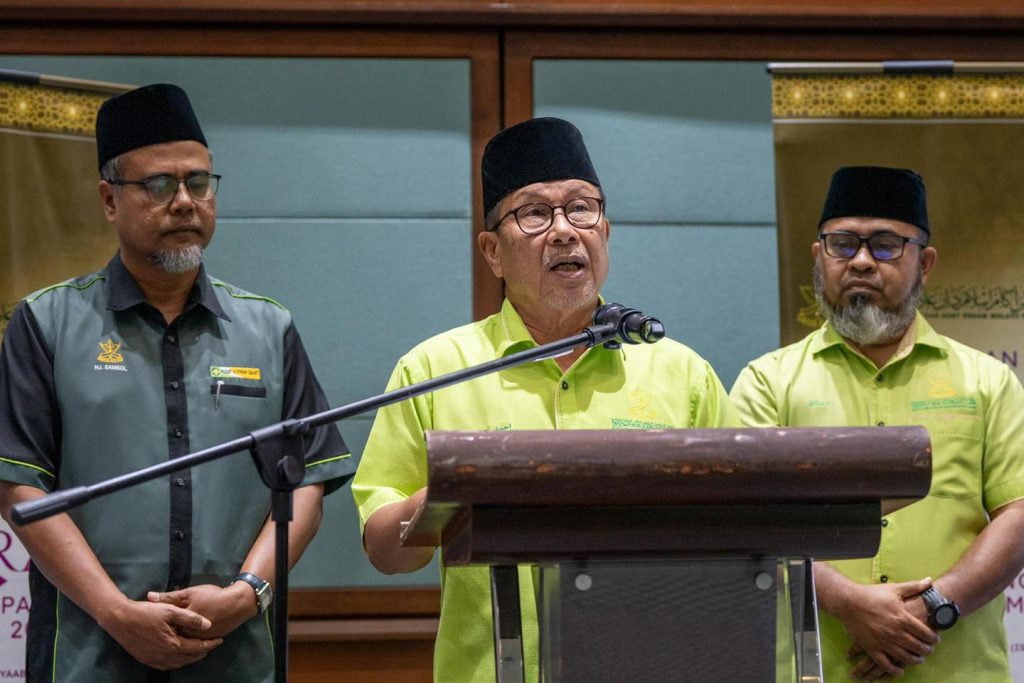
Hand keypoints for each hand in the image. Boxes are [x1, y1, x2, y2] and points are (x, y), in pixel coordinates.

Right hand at [99, 597, 222, 669]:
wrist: (119, 619)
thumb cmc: (146, 612)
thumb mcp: (170, 610)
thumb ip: (190, 618)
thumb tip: (209, 625)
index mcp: (172, 644)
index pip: (197, 648)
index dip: (210, 644)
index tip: (220, 639)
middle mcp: (164, 656)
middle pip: (189, 658)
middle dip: (202, 652)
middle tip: (211, 644)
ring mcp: (153, 659)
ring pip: (178, 664)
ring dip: (190, 658)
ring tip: (198, 649)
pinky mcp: (145, 659)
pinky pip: (165, 665)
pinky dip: (176, 662)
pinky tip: (178, 655)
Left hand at [148, 582, 257, 638]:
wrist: (237, 604)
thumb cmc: (212, 596)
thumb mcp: (190, 592)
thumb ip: (170, 596)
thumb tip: (149, 597)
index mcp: (182, 622)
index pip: (164, 627)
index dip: (158, 624)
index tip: (153, 620)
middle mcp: (189, 634)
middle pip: (173, 637)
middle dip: (166, 633)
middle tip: (161, 628)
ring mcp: (199, 640)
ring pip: (183, 643)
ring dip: (177, 639)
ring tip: (173, 633)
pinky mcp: (207, 642)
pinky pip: (194, 645)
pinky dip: (188, 642)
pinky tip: (186, 637)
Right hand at [836, 578, 938, 678]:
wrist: (847, 601)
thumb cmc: (871, 594)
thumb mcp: (894, 589)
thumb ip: (914, 587)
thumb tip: (930, 581)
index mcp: (901, 618)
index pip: (925, 633)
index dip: (934, 638)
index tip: (936, 639)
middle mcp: (894, 632)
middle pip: (917, 647)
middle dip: (927, 650)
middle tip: (929, 649)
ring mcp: (883, 642)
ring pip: (905, 657)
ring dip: (915, 660)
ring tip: (919, 659)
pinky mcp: (871, 648)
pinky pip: (885, 664)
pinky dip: (894, 670)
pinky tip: (900, 670)